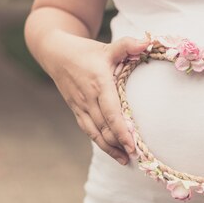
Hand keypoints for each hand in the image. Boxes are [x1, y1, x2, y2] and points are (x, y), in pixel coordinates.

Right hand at [42, 31, 149, 165]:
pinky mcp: (76, 110)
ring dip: (110, 148)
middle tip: (137, 157)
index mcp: (98, 83)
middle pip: (104, 128)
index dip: (121, 130)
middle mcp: (88, 99)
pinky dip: (100, 143)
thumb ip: (127, 45)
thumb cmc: (85, 51)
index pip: (111, 112)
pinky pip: (89, 130)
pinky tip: (113, 152)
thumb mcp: (106, 47)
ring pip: (95, 133)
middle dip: (119, 144)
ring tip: (125, 160)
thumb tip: (148, 42)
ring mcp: (80, 106)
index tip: (133, 144)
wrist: (55, 53)